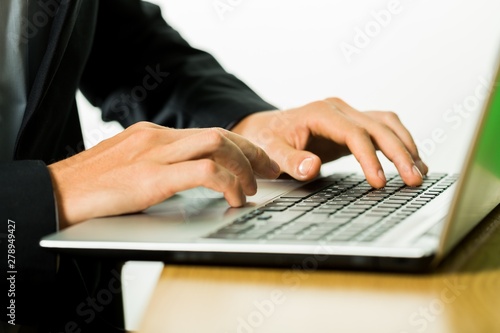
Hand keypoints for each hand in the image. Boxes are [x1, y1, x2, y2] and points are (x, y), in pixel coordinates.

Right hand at [48, 122, 279, 227]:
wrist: (54, 194)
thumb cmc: (90, 188)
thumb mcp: (129, 168)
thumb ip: (158, 167)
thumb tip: (187, 180)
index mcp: (154, 135)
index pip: (208, 132)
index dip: (239, 146)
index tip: (255, 161)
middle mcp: (158, 137)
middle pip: (220, 133)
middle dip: (251, 152)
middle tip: (268, 170)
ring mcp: (155, 153)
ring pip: (218, 144)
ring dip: (243, 167)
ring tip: (251, 189)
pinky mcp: (151, 176)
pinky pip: (204, 172)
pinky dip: (227, 184)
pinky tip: (234, 199)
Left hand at [232, 97, 427, 187]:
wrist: (266, 127)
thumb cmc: (268, 138)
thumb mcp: (271, 151)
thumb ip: (291, 160)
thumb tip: (313, 168)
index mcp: (321, 113)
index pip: (354, 133)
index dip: (369, 158)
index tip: (379, 182)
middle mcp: (339, 109)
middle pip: (378, 127)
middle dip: (399, 153)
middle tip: (413, 179)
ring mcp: (348, 114)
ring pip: (387, 124)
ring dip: (405, 146)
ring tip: (419, 172)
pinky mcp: (353, 124)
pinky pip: (383, 129)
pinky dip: (399, 142)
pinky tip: (410, 160)